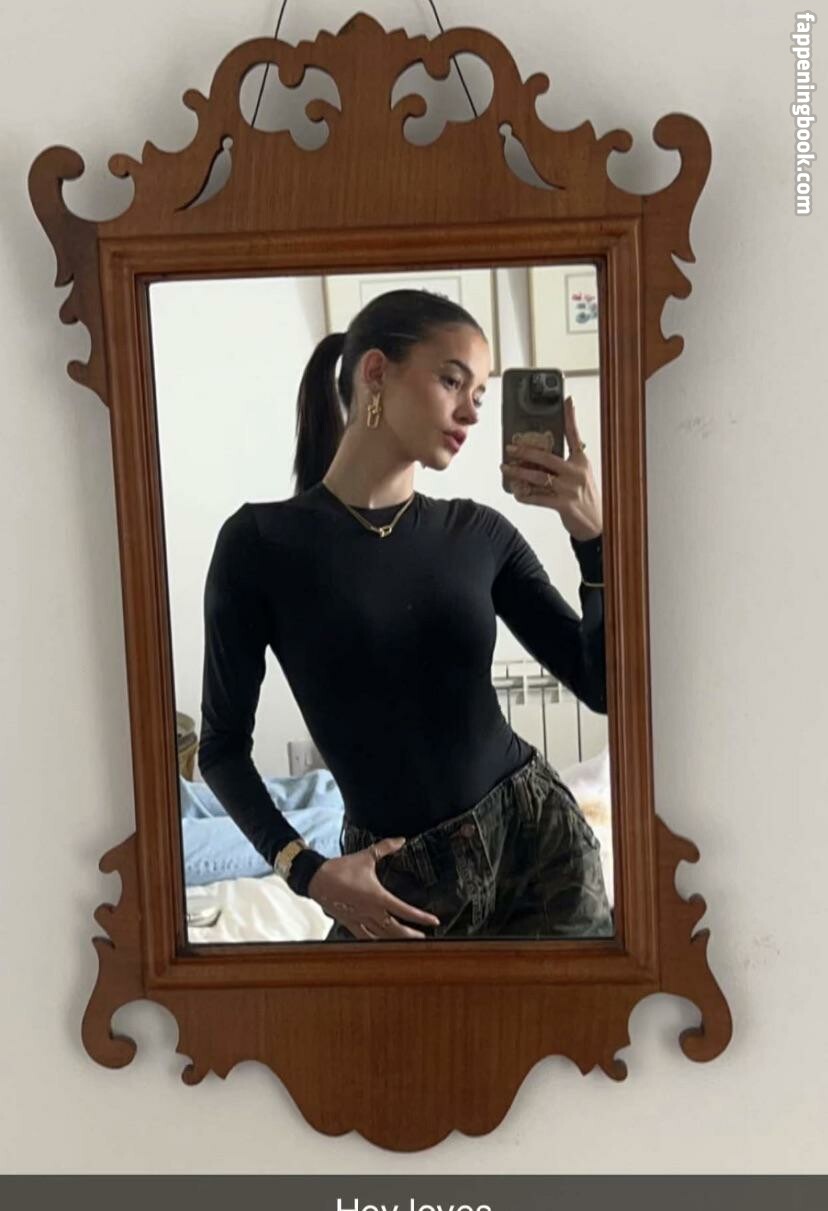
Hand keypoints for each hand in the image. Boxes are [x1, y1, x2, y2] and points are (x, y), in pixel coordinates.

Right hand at [307, 835, 440, 939]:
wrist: (317, 878)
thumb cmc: (341, 868)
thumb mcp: (366, 856)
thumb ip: (385, 848)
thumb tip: (401, 839)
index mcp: (377, 896)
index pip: (404, 909)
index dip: (420, 917)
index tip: (434, 921)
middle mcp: (371, 911)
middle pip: (395, 929)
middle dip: (410, 934)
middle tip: (423, 938)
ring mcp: (360, 919)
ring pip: (381, 936)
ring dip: (395, 940)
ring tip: (407, 942)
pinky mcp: (349, 923)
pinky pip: (364, 937)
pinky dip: (375, 941)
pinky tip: (381, 944)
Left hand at [501, 396, 602, 541]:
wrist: (597, 525)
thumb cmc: (586, 499)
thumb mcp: (581, 476)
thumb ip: (567, 465)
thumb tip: (544, 456)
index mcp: (582, 461)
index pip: (574, 435)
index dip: (570, 417)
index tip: (566, 401)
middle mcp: (576, 472)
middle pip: (546, 456)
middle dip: (525, 451)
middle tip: (510, 447)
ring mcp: (570, 488)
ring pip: (538, 476)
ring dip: (518, 472)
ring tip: (506, 468)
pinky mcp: (564, 505)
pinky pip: (538, 498)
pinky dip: (525, 496)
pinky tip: (516, 493)